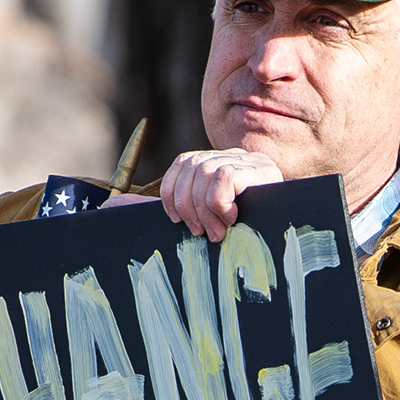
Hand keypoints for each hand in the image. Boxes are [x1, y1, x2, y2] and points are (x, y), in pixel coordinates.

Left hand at [157, 147, 286, 240]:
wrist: (286, 242)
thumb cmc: (244, 237)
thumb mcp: (202, 221)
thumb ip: (164, 211)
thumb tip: (112, 205)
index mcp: (220, 164)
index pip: (185, 162)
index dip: (172, 191)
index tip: (177, 220)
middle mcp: (235, 156)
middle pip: (193, 166)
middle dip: (187, 205)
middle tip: (200, 232)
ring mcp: (251, 161)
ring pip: (206, 172)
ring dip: (205, 209)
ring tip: (217, 232)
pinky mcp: (263, 171)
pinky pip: (225, 177)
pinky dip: (220, 203)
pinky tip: (232, 219)